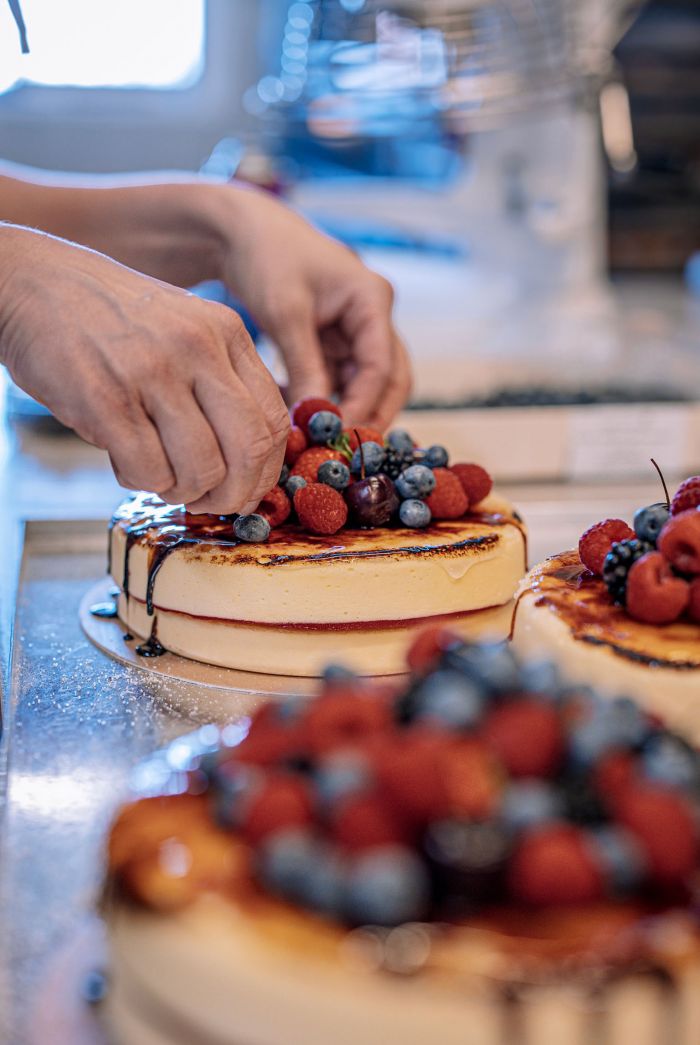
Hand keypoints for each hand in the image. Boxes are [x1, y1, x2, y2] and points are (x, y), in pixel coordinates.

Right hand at [0, 227, 288, 513]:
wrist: (32, 283)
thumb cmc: (112, 321)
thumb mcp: (186, 330)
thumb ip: (222, 382)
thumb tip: (251, 463)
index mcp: (227, 332)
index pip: (275, 420)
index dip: (266, 470)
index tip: (245, 489)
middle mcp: (198, 348)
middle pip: (249, 448)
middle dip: (235, 493)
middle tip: (211, 502)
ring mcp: (152, 371)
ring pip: (201, 468)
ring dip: (183, 491)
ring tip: (159, 476)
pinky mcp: (106, 398)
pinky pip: (148, 470)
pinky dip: (141, 482)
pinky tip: (125, 461)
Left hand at [213, 187, 411, 428]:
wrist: (242, 231)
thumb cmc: (267, 258)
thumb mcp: (285, 313)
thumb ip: (305, 366)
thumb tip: (316, 421)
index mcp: (372, 299)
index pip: (381, 366)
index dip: (363, 405)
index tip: (337, 436)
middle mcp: (374, 316)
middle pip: (390, 379)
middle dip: (370, 415)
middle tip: (342, 451)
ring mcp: (357, 329)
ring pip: (367, 384)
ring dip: (347, 410)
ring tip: (319, 439)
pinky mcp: (335, 340)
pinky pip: (340, 379)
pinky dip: (326, 399)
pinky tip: (300, 416)